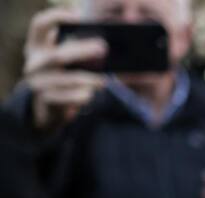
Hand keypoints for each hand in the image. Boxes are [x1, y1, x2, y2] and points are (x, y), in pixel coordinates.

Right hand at [23, 8, 107, 131]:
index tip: (78, 16)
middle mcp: (34, 62)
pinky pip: (67, 98)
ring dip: (88, 79)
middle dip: (82, 50)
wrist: (49, 110)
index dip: (56, 17)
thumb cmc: (64, 79)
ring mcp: (37, 82)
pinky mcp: (45, 100)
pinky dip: (82, 95)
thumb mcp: (68, 63)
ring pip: (66, 79)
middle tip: (103, 48)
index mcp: (37, 46)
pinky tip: (90, 95)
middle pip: (58, 54)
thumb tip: (105, 48)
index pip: (40, 24)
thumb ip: (79, 53)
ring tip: (104, 81)